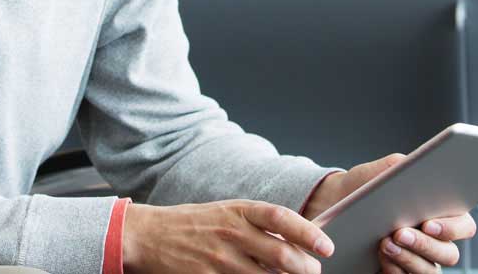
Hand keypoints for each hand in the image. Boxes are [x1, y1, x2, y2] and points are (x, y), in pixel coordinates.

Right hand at [123, 199, 335, 273]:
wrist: (150, 236)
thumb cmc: (195, 223)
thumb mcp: (228, 212)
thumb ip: (260, 224)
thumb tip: (299, 240)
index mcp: (240, 210)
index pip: (282, 218)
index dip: (308, 233)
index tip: (326, 247)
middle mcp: (232, 233)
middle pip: (281, 255)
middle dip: (306, 268)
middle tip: (313, 272)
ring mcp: (219, 260)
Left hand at [301, 154, 477, 273]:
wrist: (333, 204)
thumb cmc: (363, 187)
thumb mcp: (378, 172)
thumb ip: (399, 167)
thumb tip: (412, 166)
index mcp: (440, 214)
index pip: (464, 226)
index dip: (452, 228)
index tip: (428, 223)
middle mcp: (434, 241)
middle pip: (448, 254)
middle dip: (425, 245)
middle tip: (399, 233)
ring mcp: (418, 260)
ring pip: (428, 271)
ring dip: (408, 258)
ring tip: (384, 243)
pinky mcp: (398, 272)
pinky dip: (395, 271)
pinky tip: (380, 259)